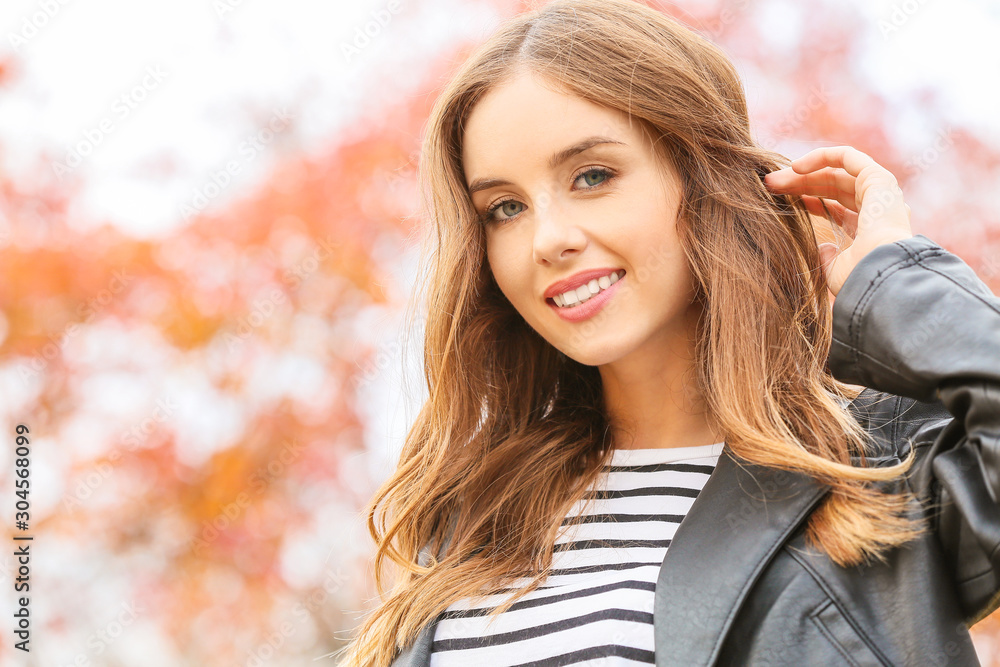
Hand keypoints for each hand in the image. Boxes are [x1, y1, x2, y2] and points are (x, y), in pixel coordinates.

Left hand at [763, 146, 912, 296]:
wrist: (877, 273)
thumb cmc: (857, 278)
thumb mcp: (834, 270)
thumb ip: (827, 257)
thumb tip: (822, 249)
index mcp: (868, 229)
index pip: (834, 208)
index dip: (806, 200)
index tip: (778, 200)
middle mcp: (876, 208)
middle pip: (831, 188)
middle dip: (798, 185)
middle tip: (769, 186)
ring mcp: (879, 192)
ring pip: (835, 173)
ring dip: (802, 174)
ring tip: (773, 181)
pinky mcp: (878, 178)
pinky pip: (848, 157)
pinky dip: (822, 157)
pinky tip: (796, 167)